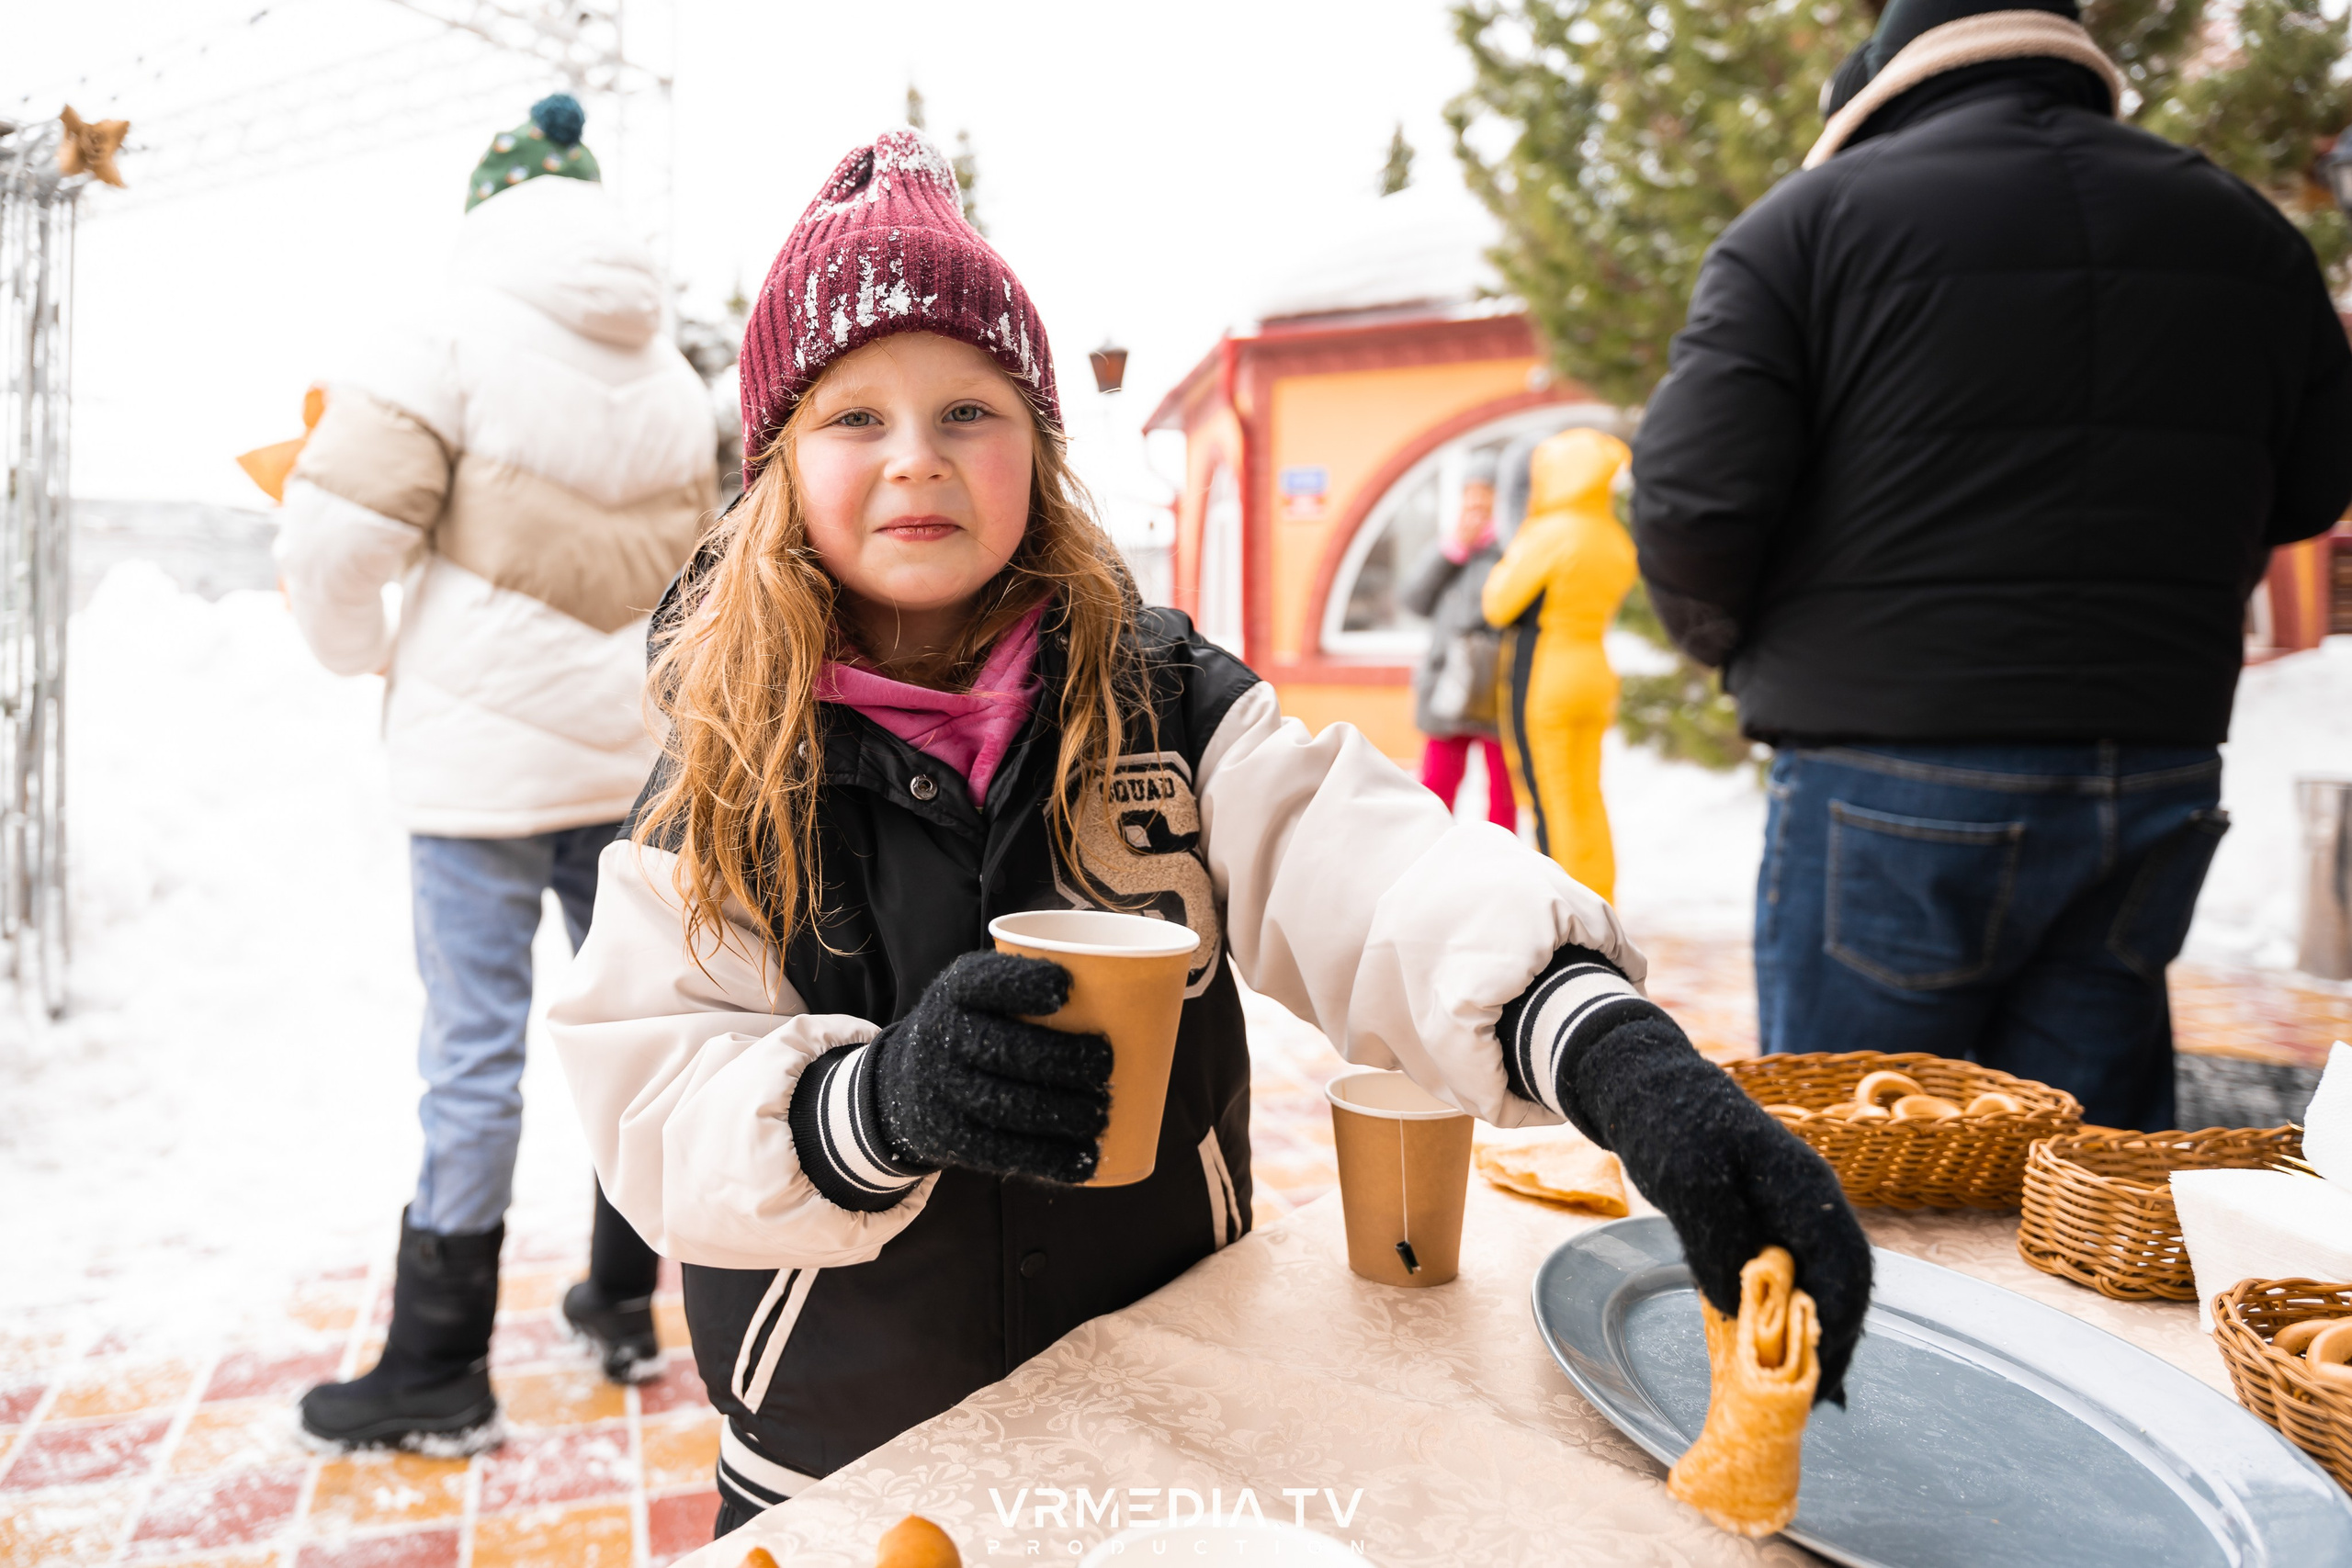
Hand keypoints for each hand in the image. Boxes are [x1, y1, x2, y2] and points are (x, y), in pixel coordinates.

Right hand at [866, 951, 1112, 1183]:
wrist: (904, 1083)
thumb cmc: (976, 1026)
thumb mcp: (984, 993)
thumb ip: (1035, 986)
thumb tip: (1147, 991)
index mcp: (957, 991)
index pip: (984, 982)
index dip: (1023, 983)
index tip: (1066, 988)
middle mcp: (942, 1036)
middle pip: (1006, 1049)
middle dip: (1063, 1060)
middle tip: (1105, 1064)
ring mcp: (942, 1090)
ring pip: (1008, 1105)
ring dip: (1064, 1113)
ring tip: (1102, 1111)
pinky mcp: (951, 1137)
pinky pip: (1002, 1153)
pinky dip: (1050, 1159)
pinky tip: (1086, 1160)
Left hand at [1569, 1017, 1872, 1403]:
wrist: (1646, 1087)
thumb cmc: (1669, 1123)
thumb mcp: (1688, 1179)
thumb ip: (1719, 1240)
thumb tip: (1745, 1308)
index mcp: (1805, 1185)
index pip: (1845, 1264)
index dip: (1841, 1324)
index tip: (1824, 1376)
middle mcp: (1810, 1200)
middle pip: (1845, 1279)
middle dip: (1839, 1339)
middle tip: (1821, 1399)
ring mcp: (1790, 1210)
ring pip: (1823, 1279)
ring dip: (1819, 1331)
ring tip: (1807, 1388)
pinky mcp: (1764, 1220)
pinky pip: (1794, 1273)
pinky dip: (1792, 1312)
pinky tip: (1779, 1348)